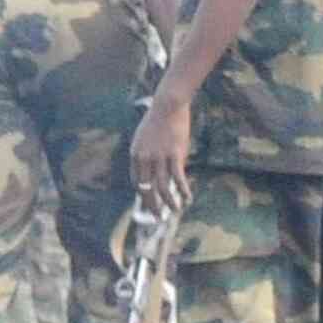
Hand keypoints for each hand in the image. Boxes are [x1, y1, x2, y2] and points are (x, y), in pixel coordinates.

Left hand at [131, 88, 193, 211]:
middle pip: (147, 189)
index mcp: (135, 155)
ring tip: (175, 211)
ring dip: (169, 202)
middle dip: (152, 206)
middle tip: (158, 217)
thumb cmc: (157, 121)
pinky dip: (183, 191)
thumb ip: (146, 155)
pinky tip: (187, 198)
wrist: (168, 105)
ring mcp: (160, 158)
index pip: (137, 182)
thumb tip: (153, 171)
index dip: (142, 194)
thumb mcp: (144, 138)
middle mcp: (145, 159)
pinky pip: (178, 178)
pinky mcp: (175, 155)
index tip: (148, 202)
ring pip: (162, 187)